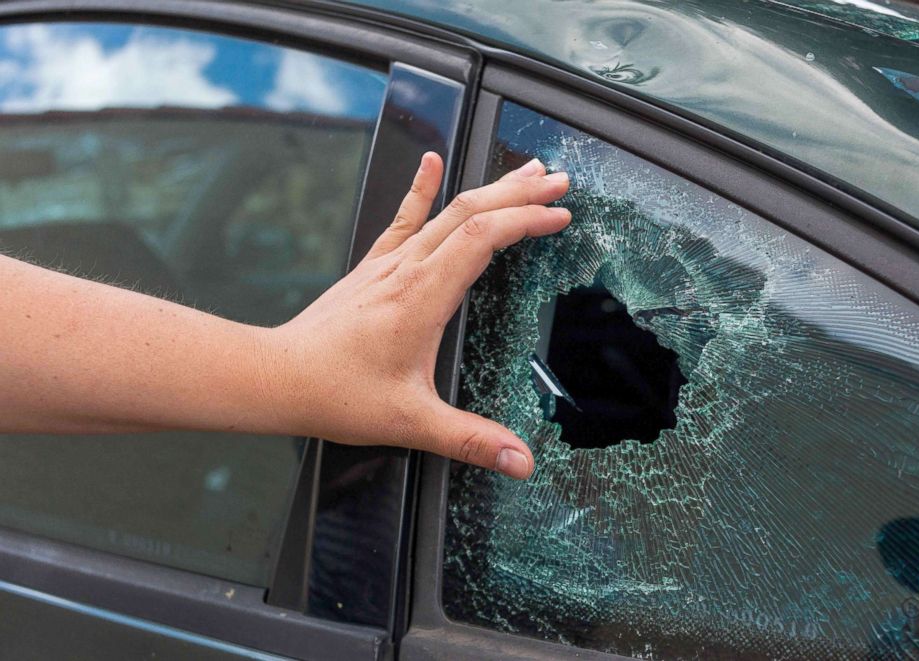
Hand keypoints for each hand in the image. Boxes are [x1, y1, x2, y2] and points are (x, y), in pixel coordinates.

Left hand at [263, 153, 569, 478]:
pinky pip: (404, 220)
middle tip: (558, 181)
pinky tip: (430, 161)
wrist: (275, 377)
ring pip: (444, 211)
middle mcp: (405, 271)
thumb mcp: (411, 422)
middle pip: (470, 212)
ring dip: (488, 188)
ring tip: (524, 172)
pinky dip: (422, 188)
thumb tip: (520, 461)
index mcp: (422, 299)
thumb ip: (470, 440)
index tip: (559, 214)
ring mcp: (387, 265)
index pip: (481, 238)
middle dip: (519, 193)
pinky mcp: (373, 269)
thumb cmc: (335, 394)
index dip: (525, 220)